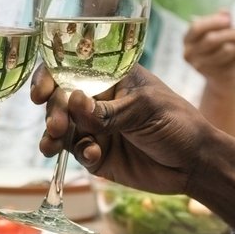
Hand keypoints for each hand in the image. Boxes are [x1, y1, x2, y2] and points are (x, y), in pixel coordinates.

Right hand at [33, 66, 213, 195]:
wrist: (194, 164)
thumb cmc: (177, 123)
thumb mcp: (144, 110)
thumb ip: (108, 110)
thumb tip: (72, 100)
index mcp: (111, 77)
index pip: (72, 69)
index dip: (50, 77)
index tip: (40, 93)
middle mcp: (98, 99)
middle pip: (61, 100)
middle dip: (53, 112)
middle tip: (55, 126)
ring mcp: (95, 128)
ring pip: (62, 128)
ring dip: (54, 135)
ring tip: (52, 145)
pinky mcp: (97, 154)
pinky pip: (76, 151)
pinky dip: (78, 153)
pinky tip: (93, 157)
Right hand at [182, 10, 234, 82]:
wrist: (224, 79)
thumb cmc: (220, 49)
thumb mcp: (217, 33)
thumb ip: (220, 20)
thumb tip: (226, 12)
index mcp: (188, 40)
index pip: (197, 28)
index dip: (214, 21)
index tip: (229, 19)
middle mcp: (191, 55)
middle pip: (211, 39)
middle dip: (230, 32)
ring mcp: (203, 68)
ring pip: (227, 49)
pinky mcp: (218, 76)